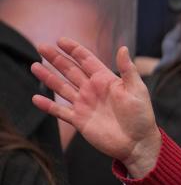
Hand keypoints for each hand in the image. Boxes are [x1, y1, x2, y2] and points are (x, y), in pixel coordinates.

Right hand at [31, 38, 161, 177]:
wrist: (138, 144)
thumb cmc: (141, 117)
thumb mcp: (137, 90)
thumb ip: (128, 70)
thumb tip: (123, 48)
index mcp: (105, 80)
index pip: (86, 60)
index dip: (74, 50)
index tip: (60, 40)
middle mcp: (92, 90)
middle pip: (70, 70)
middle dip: (56, 59)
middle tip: (41, 47)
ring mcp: (85, 105)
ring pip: (62, 88)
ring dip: (48, 78)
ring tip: (34, 66)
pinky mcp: (80, 121)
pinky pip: (60, 111)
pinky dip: (48, 106)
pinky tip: (36, 98)